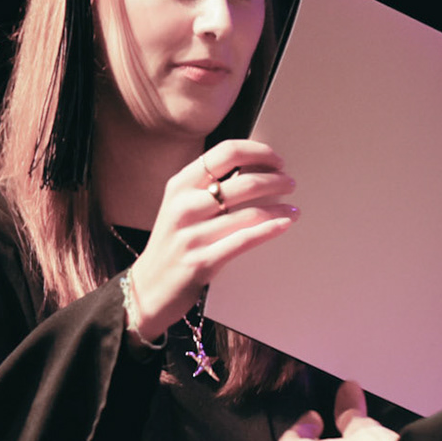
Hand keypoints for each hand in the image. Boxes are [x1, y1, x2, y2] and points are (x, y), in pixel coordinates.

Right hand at [124, 139, 297, 335]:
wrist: (148, 289)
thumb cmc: (172, 244)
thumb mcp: (180, 207)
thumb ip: (207, 187)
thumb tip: (255, 168)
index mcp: (179, 186)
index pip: (224, 153)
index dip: (257, 152)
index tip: (276, 159)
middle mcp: (183, 207)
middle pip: (242, 182)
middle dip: (275, 180)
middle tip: (289, 183)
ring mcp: (191, 236)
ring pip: (249, 213)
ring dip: (279, 208)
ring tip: (293, 208)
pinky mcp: (202, 262)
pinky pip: (244, 241)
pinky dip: (270, 230)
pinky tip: (284, 224)